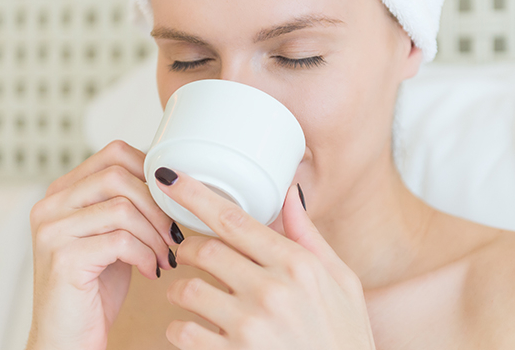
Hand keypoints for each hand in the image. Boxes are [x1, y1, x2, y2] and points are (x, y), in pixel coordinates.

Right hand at [26, 140, 181, 349]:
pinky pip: (121, 240)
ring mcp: (52, 230)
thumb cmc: (93, 290)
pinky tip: (150, 270)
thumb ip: (127, 204)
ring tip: (163, 255)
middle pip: (119, 176)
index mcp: (62, 193)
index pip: (114, 153)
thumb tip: (169, 178)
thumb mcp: (112, 235)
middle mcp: (50, 206)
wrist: (67, 339)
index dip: (151, 172)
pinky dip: (146, 255)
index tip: (170, 200)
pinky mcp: (63, 257)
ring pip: (123, 208)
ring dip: (155, 233)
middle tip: (172, 233)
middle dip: (157, 205)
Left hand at [153, 166, 376, 349]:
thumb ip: (309, 237)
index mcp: (298, 265)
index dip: (195, 195)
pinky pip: (182, 331)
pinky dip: (178, 328)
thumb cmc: (344, 338)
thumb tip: (289, 194)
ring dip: (180, 289)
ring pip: (187, 289)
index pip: (234, 220)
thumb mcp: (342, 282)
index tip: (170, 180)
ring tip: (191, 295)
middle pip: (205, 249)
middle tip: (187, 254)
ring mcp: (250, 326)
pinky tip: (193, 330)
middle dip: (188, 248)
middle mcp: (272, 290)